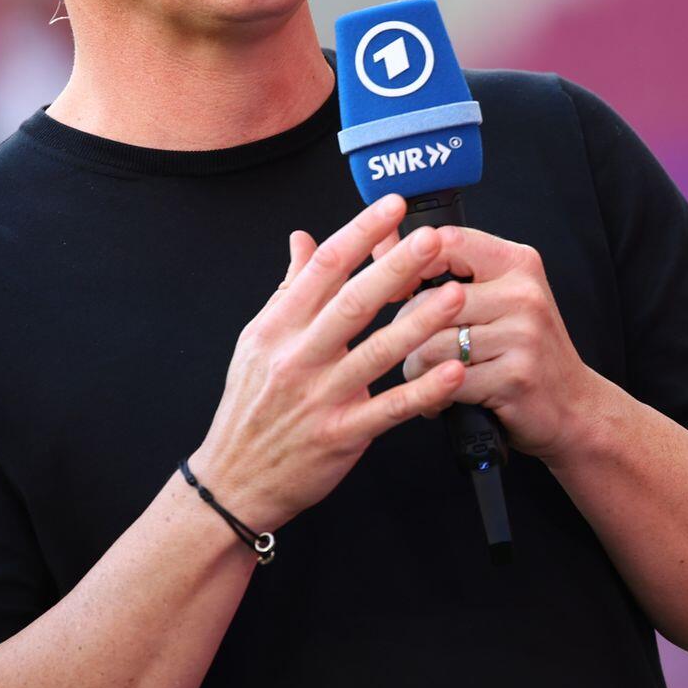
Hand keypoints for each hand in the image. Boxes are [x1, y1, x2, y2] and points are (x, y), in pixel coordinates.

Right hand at [189, 195, 466, 529]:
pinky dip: (423, 390)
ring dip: (418, 322)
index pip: (323, 268)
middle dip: (396, 267)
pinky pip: (389, 409)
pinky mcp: (340, 436)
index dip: (360, 233)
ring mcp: (319, 398)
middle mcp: (297, 357)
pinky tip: (455, 370)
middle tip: (434, 239)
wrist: (233, 481)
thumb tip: (303, 239)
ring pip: (376, 353)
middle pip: (353, 302)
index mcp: (278, 327)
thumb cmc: (251, 406)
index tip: (393, 206)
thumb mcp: (257, 341)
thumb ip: (288, 289)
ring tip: (454, 295)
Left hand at [379, 225, 600, 459]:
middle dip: (407, 331)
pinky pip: (448, 381)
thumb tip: (382, 241)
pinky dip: (432, 396)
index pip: (447, 241)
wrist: (573, 406)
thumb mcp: (499, 297)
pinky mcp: (514, 377)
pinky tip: (438, 399)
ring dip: (416, 368)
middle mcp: (523, 294)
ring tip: (423, 377)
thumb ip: (449, 270)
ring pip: (432, 343)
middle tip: (411, 348)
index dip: (409, 263)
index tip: (396, 288)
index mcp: (517, 263)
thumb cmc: (524, 350)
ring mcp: (522, 335)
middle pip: (431, 300)